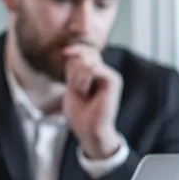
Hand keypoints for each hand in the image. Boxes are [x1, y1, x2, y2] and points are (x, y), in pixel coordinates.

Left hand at [62, 44, 124, 159]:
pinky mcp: (113, 80)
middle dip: (74, 68)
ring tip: (81, 92)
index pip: (86, 52)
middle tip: (76, 87)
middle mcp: (104, 73)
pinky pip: (94, 69)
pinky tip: (85, 91)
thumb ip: (73, 69)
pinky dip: (84, 80)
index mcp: (95, 74)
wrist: (89, 130)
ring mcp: (110, 76)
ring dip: (77, 78)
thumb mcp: (71, 86)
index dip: (76, 49)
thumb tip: (72, 51)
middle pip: (86, 53)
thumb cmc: (80, 113)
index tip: (64, 53)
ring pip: (88, 61)